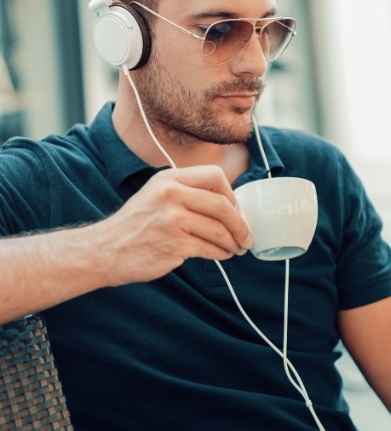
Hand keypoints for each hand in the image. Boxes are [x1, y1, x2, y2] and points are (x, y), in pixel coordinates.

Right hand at [91, 166, 253, 285]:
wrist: (104, 250)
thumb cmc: (135, 225)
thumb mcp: (157, 194)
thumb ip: (187, 192)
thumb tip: (227, 203)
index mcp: (170, 178)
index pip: (215, 176)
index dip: (231, 194)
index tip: (235, 209)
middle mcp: (172, 195)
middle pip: (223, 205)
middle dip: (240, 223)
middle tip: (246, 235)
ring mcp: (173, 219)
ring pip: (219, 229)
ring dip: (234, 241)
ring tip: (237, 248)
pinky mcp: (175, 244)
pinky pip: (210, 248)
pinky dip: (222, 253)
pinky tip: (223, 255)